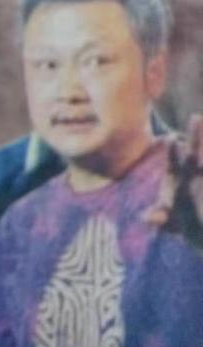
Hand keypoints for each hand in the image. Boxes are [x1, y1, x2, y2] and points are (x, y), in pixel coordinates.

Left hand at [145, 115, 202, 235]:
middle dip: (196, 135)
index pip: (174, 161)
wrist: (199, 230)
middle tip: (196, 117)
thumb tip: (149, 218)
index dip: (174, 151)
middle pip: (194, 151)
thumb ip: (160, 218)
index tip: (172, 138)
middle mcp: (191, 172)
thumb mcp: (169, 222)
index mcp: (176, 177)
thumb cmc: (181, 223)